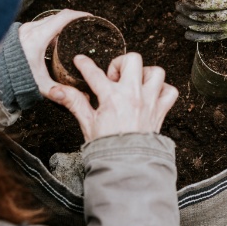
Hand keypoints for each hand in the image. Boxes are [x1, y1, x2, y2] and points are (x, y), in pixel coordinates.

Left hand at [17, 9, 89, 96]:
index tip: (89, 18)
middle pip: (58, 16)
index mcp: (37, 38)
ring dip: (62, 22)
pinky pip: (42, 23)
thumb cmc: (15, 79)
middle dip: (73, 18)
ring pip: (49, 19)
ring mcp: (25, 29)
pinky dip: (52, 26)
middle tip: (85, 25)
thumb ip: (59, 90)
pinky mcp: (22, 31)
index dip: (79, 15)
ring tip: (73, 29)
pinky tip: (58, 35)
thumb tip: (77, 96)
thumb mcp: (40, 84)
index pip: (63, 18)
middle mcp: (31, 29)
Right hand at [47, 52, 177, 141]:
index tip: (80, 60)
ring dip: (145, 75)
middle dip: (121, 64)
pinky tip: (152, 95)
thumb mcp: (87, 123)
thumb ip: (74, 102)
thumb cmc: (107, 147)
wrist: (128, 165)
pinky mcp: (161, 110)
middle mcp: (133, 95)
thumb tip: (56, 90)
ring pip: (156, 72)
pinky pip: (171, 91)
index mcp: (112, 97)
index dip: (84, 64)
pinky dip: (163, 90)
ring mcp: (150, 101)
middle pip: (132, 60)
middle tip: (114, 78)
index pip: (94, 73)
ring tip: (134, 84)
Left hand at [176, 0, 226, 39]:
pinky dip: (206, 38)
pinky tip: (190, 35)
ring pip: (219, 29)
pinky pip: (223, 34)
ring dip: (197, 28)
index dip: (203, 4)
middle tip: (178, 7)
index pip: (222, 3)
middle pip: (217, 19)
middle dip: (195, 16)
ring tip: (180, 20)